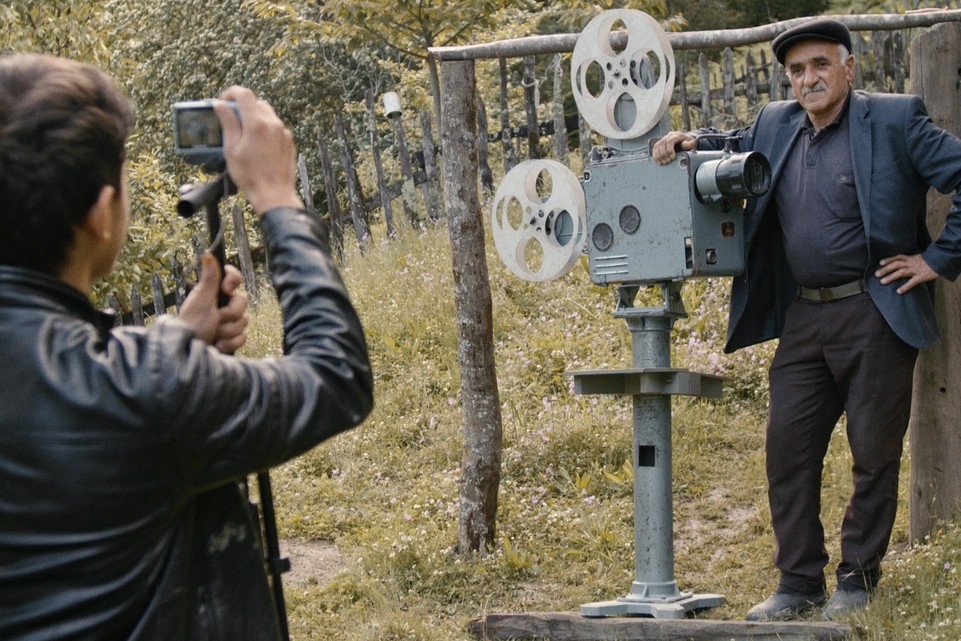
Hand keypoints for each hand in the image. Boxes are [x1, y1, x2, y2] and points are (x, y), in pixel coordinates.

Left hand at [179, 254, 248, 352]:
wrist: (189, 353)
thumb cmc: (192, 324)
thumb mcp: (200, 300)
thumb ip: (209, 279)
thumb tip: (208, 254)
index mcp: (213, 292)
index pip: (233, 277)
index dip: (234, 280)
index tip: (225, 289)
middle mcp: (222, 305)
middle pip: (242, 302)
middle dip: (230, 314)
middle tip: (216, 320)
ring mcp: (228, 322)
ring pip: (244, 321)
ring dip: (228, 331)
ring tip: (213, 335)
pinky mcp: (232, 338)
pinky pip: (243, 336)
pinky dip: (231, 342)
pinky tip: (218, 346)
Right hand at [214, 87, 303, 215]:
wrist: (274, 194)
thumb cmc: (250, 175)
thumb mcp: (231, 148)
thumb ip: (228, 123)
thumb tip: (221, 105)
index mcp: (257, 123)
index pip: (244, 94)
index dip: (231, 93)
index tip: (223, 101)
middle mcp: (273, 123)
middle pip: (257, 103)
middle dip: (243, 107)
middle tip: (232, 119)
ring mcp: (284, 133)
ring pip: (268, 115)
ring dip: (255, 117)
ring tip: (245, 134)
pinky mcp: (289, 142)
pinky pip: (276, 128)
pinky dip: (265, 129)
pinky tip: (258, 145)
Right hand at [652, 131, 695, 164]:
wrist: (685, 142)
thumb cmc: (688, 144)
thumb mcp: (692, 143)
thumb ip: (690, 144)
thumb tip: (685, 144)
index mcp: (677, 135)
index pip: (669, 141)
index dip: (669, 150)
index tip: (672, 157)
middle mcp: (669, 135)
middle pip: (662, 144)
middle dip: (664, 154)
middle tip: (667, 161)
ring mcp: (663, 138)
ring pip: (657, 146)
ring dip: (658, 155)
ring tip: (663, 162)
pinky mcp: (660, 142)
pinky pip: (655, 148)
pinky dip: (655, 155)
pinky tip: (658, 160)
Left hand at [876, 253, 937, 293]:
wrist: (941, 262)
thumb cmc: (929, 261)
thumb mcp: (918, 258)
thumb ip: (909, 260)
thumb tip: (900, 263)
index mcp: (911, 258)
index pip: (898, 257)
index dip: (889, 259)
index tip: (880, 262)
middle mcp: (912, 263)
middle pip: (896, 265)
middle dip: (886, 269)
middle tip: (876, 274)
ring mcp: (916, 270)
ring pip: (901, 272)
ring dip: (891, 277)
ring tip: (882, 282)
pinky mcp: (922, 277)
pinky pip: (912, 282)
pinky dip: (905, 287)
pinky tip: (898, 291)